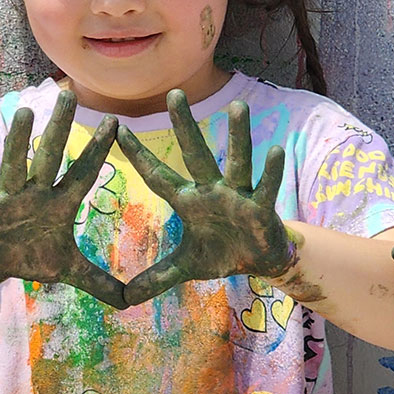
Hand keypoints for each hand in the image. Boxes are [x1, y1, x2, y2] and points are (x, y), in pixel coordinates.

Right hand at [0, 90, 123, 307]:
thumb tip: (130, 302)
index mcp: (61, 204)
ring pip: (16, 164)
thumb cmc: (34, 257)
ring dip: (18, 140)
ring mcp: (10, 198)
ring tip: (23, 112)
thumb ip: (99, 281)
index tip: (116, 123)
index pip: (84, 174)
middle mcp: (37, 193)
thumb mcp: (69, 270)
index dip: (98, 151)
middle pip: (51, 156)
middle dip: (59, 128)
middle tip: (68, 95)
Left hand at [116, 91, 291, 306]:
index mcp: (189, 200)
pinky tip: (276, 150)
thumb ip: (156, 278)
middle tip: (174, 94)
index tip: (117, 129)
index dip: (138, 155)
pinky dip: (271, 172)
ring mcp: (239, 195)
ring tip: (238, 107)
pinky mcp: (262, 207)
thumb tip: (124, 299)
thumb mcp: (186, 268)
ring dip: (238, 136)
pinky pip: (266, 187)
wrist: (259, 260)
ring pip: (237, 161)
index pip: (158, 175)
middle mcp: (212, 189)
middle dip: (185, 126)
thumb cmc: (221, 253)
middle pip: (196, 153)